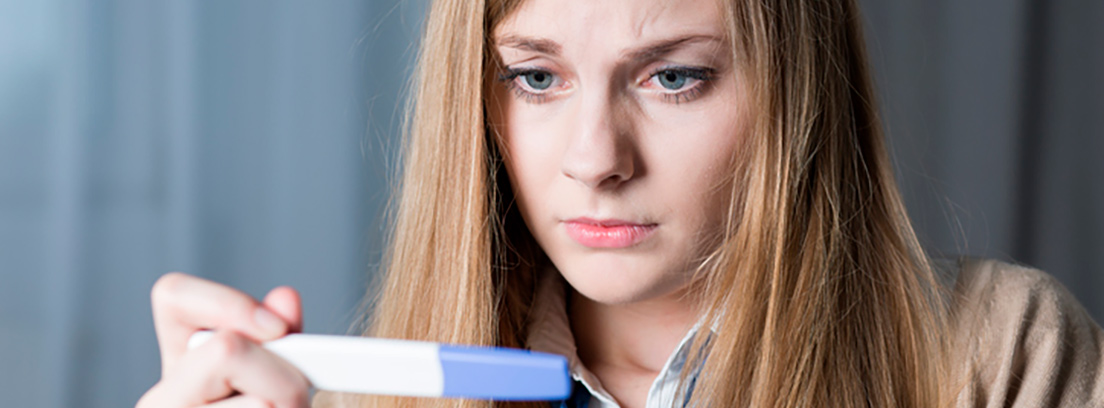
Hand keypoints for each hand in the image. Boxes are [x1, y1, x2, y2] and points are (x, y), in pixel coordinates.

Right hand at [136, 272, 310, 407]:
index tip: (277, 328)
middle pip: (227, 350)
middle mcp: (161, 401)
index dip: (228, 302)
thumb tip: (285, 297)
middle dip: (282, 375)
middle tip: (295, 403)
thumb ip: (281, 342)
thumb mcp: (278, 383)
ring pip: (259, 403)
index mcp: (179, 365)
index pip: (174, 295)